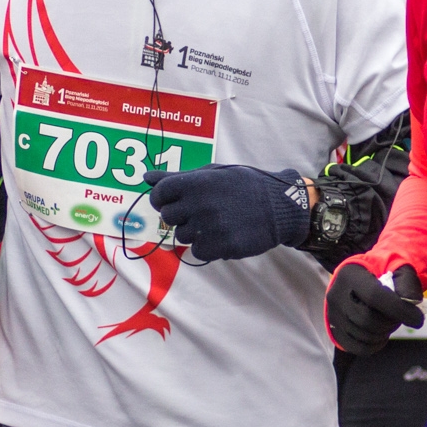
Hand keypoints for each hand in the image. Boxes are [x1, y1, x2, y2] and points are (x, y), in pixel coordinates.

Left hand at [145, 165, 310, 260]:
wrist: (280, 206)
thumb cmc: (245, 186)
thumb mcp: (213, 174)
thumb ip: (177, 177)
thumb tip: (145, 177)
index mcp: (197, 183)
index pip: (160, 194)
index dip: (165, 198)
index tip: (176, 200)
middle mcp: (200, 204)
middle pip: (169, 217)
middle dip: (181, 216)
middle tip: (204, 211)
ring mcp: (209, 227)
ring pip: (182, 237)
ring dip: (196, 232)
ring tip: (219, 222)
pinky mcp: (220, 246)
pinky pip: (199, 251)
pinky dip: (209, 246)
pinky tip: (226, 234)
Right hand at [325, 262, 424, 354]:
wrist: (361, 275)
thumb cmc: (382, 271)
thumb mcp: (397, 267)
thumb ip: (406, 283)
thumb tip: (410, 303)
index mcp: (351, 275)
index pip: (374, 296)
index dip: (399, 310)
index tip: (418, 319)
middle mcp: (336, 295)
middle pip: (367, 319)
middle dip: (390, 322)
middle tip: (400, 317)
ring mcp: (333, 315)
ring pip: (363, 335)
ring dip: (384, 333)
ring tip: (391, 322)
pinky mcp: (335, 331)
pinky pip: (357, 348)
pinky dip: (374, 345)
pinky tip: (382, 335)